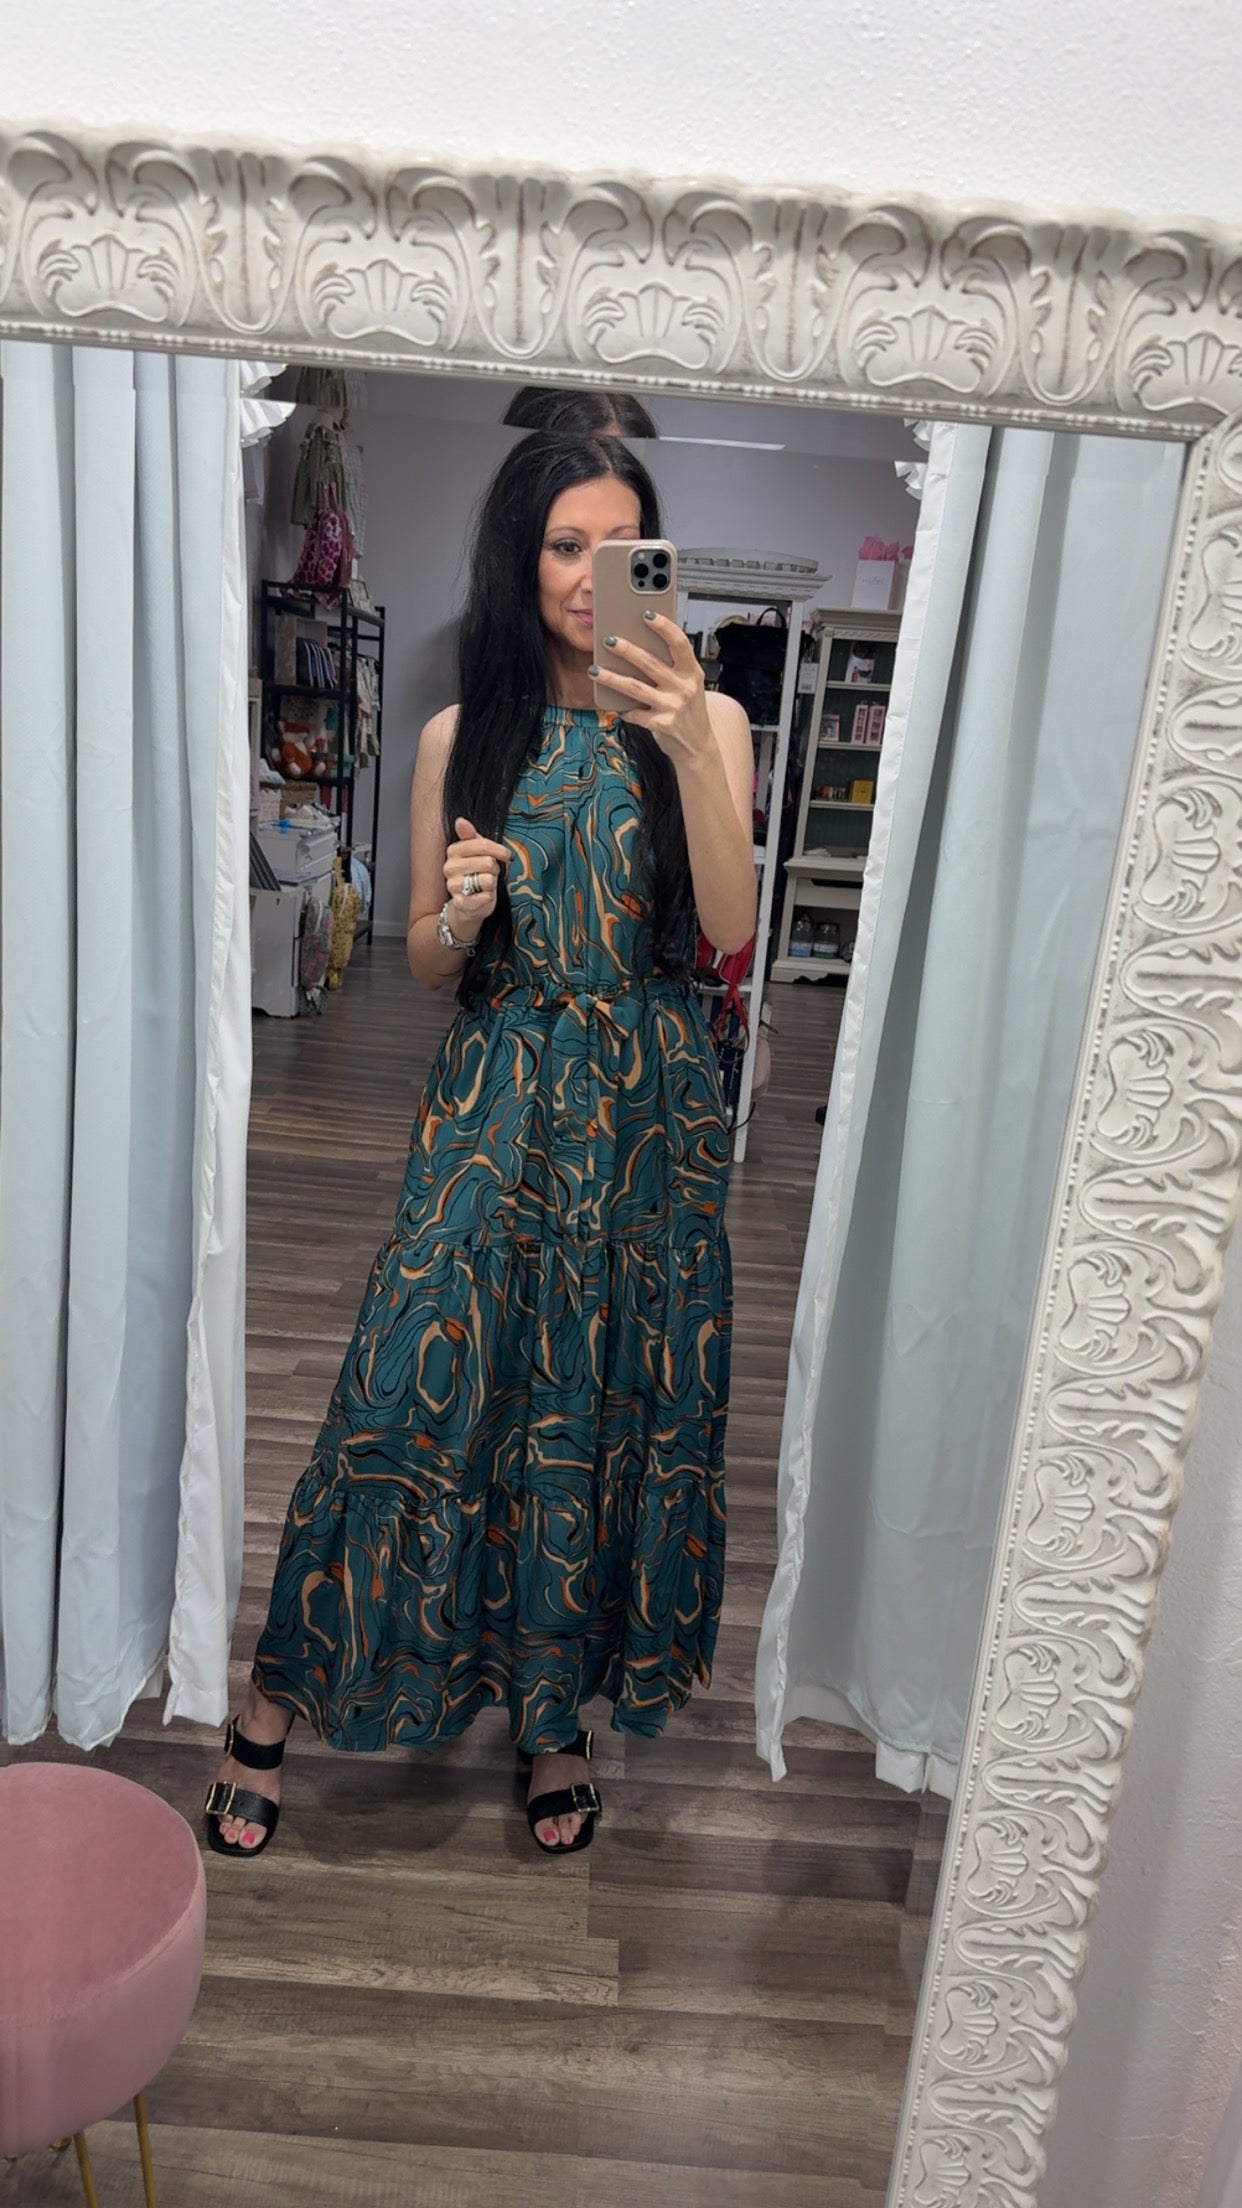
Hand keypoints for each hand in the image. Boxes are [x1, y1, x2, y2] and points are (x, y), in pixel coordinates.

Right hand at [444, 817, 507, 936]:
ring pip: (487, 879)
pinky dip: (489, 897)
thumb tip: (460, 820)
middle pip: (487, 862)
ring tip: (485, 884)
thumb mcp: (475, 851)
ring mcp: (453, 886)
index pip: (482, 844)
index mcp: (453, 851)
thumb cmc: (475, 873)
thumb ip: (470, 835)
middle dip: (494, 868)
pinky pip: (485, 897)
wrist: (468, 903)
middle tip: (489, 873)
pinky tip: (483, 896)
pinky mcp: (461, 903)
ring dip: (492, 883)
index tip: (505, 855)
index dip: (499, 850)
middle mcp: (450, 867)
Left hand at [594, 615, 713, 765]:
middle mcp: (684, 688)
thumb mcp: (689, 685)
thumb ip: (672, 667)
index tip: (647, 614)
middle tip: (608, 640)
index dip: (664, 626)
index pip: (679, 643)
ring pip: (635, 688)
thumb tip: (640, 644)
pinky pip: (634, 713)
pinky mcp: (661, 725)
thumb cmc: (689, 710)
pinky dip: (622, 709)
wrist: (698, 745)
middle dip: (627, 650)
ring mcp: (673, 707)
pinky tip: (614, 705)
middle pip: (650, 663)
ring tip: (594, 670)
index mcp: (693, 672)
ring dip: (611, 678)